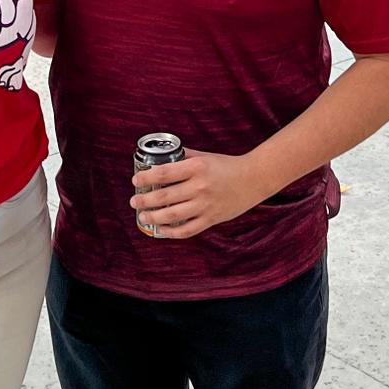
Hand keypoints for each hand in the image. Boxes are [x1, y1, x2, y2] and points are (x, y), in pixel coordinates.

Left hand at [130, 147, 262, 239]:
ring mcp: (206, 205)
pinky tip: (161, 230)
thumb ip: (183, 156)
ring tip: (143, 216)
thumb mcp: (204, 156)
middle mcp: (200, 187)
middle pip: (164, 196)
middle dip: (145, 200)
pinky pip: (187, 230)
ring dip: (154, 217)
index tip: (136, 180)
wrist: (254, 179)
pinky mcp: (212, 219)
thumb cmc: (227, 165)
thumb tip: (161, 155)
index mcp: (196, 168)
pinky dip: (171, 232)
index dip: (146, 178)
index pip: (164, 173)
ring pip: (173, 215)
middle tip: (134, 201)